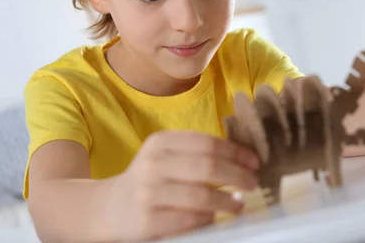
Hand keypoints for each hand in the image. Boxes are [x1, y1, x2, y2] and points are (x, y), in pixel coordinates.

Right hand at [106, 131, 259, 240]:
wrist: (109, 208)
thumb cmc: (150, 180)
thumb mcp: (166, 157)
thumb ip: (197, 153)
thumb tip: (244, 159)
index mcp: (160, 142)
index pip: (207, 143)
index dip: (236, 152)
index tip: (254, 162)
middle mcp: (153, 164)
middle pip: (207, 167)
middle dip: (237, 175)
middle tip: (253, 183)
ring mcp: (148, 193)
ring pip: (201, 196)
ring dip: (227, 201)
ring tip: (239, 204)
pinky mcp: (147, 221)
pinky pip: (188, 220)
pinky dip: (207, 219)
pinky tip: (214, 217)